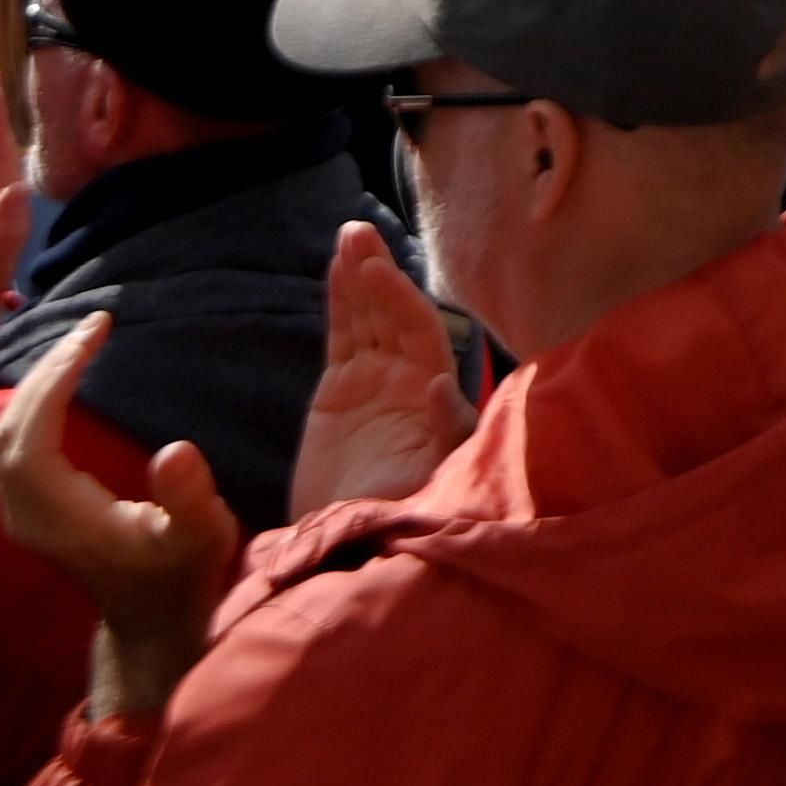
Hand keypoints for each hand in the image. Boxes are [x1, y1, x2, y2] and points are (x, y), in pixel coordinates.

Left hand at [0, 313, 244, 727]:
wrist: (150, 628)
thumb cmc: (180, 580)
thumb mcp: (202, 540)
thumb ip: (188, 498)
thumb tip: (174, 447)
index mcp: (60, 518)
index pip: (34, 435)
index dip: (56, 378)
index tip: (96, 331)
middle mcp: (25, 516)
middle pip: (8, 430)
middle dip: (45, 371)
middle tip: (91, 325)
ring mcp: (20, 516)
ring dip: (33, 386)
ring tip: (76, 345)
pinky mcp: (26, 513)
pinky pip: (8, 447)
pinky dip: (28, 407)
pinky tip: (57, 384)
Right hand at [287, 222, 471, 517]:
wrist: (353, 550)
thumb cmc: (404, 519)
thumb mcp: (436, 479)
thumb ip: (448, 431)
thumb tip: (440, 383)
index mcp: (436, 396)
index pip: (420, 333)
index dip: (401, 301)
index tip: (381, 272)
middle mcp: (409, 381)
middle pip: (395, 314)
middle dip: (379, 274)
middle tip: (358, 235)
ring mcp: (374, 383)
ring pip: (368, 318)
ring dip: (360, 277)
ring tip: (349, 235)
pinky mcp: (339, 392)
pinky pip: (342, 335)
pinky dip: (341, 301)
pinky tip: (338, 266)